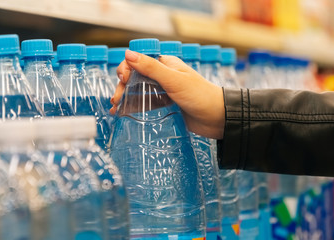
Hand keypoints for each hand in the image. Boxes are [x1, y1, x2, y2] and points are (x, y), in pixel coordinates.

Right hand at [110, 50, 224, 139]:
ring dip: (126, 97)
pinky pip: (146, 103)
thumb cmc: (200, 95)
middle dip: (123, 85)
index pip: (140, 60)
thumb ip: (151, 68)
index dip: (127, 68)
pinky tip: (123, 112)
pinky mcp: (165, 105)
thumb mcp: (174, 80)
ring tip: (115, 107)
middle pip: (136, 76)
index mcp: (166, 64)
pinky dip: (134, 106)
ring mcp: (164, 91)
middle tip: (116, 98)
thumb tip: (128, 54)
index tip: (123, 79)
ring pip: (139, 90)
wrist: (217, 118)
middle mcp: (163, 76)